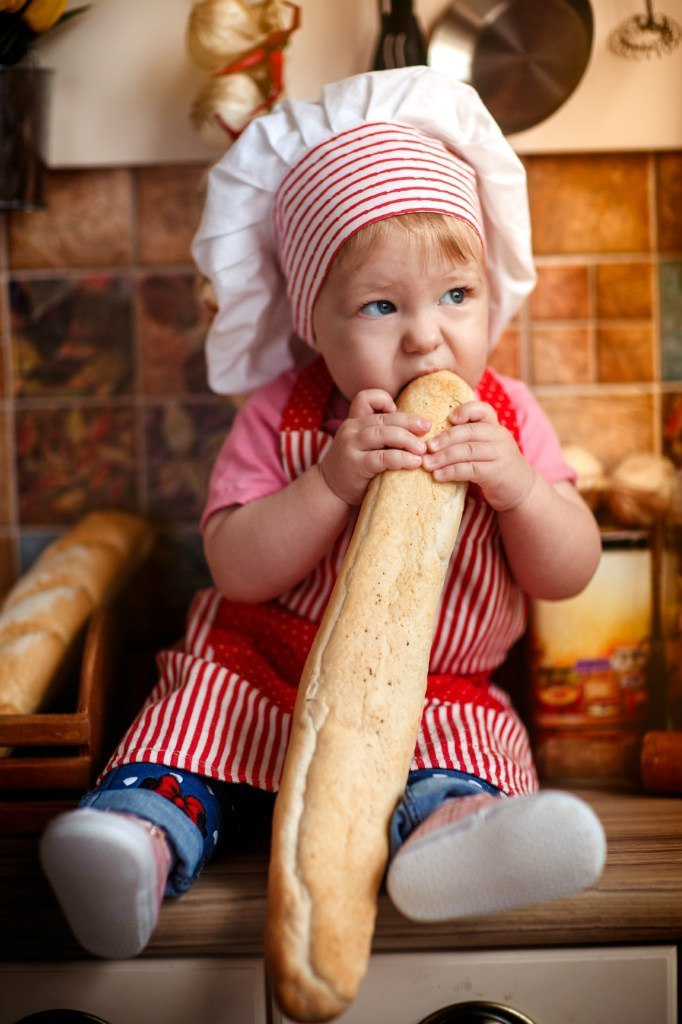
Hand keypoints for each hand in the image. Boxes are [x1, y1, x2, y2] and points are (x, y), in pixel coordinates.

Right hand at [320, 389, 429, 505]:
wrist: (330, 490)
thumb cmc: (355, 466)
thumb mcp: (362, 444)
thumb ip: (379, 433)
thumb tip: (416, 428)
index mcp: (353, 421)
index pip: (365, 398)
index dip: (383, 399)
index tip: (398, 411)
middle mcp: (350, 429)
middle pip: (384, 418)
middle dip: (409, 422)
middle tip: (427, 428)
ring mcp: (351, 446)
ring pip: (383, 434)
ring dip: (407, 440)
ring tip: (422, 449)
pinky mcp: (356, 465)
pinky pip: (382, 457)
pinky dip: (401, 458)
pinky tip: (414, 463)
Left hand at [422, 400, 534, 512]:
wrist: (522, 490)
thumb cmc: (496, 467)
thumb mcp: (487, 448)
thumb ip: (468, 440)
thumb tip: (432, 440)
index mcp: (495, 427)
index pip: (482, 410)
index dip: (466, 410)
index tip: (449, 418)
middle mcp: (499, 437)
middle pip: (469, 431)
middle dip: (445, 438)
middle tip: (427, 447)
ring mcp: (500, 454)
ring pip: (468, 451)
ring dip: (444, 457)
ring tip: (427, 463)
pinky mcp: (497, 473)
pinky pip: (470, 469)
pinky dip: (451, 472)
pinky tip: (438, 476)